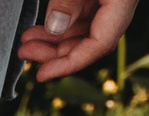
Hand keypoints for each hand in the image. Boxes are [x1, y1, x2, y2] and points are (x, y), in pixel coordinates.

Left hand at [16, 0, 137, 80]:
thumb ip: (69, 0)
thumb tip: (55, 27)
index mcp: (124, 2)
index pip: (100, 45)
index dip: (69, 64)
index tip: (42, 75)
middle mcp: (120, 5)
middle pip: (89, 41)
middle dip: (54, 52)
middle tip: (25, 52)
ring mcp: (111, 1)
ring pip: (83, 30)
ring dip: (54, 39)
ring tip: (27, 41)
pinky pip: (82, 16)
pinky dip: (61, 24)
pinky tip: (41, 29)